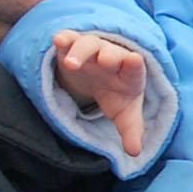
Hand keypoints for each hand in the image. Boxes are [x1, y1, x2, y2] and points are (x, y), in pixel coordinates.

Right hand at [53, 30, 150, 157]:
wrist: (100, 75)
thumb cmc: (116, 94)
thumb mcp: (124, 112)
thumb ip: (131, 130)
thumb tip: (135, 153)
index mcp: (129, 74)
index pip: (134, 68)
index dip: (133, 65)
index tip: (133, 60)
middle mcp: (112, 58)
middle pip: (111, 53)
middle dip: (109, 55)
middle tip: (104, 61)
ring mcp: (92, 51)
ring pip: (88, 45)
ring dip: (80, 52)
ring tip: (71, 64)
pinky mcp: (72, 47)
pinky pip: (69, 39)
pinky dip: (64, 38)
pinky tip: (57, 40)